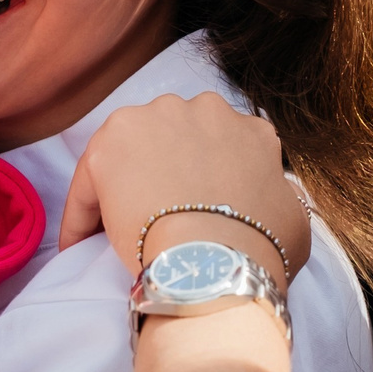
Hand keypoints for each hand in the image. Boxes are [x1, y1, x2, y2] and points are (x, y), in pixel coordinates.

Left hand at [57, 93, 308, 291]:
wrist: (215, 262)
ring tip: (114, 234)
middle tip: (153, 218)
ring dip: (120, 188)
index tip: (191, 209)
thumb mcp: (294, 218)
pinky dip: (81, 214)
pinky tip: (77, 246)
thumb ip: (282, 196)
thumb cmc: (259, 250)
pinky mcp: (107, 146)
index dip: (201, 178)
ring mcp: (153, 119)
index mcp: (248, 127)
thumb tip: (278, 195)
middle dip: (159, 172)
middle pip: (170, 140)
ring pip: (127, 156)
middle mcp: (202, 108)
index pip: (218, 144)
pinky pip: (88, 184)